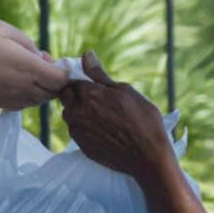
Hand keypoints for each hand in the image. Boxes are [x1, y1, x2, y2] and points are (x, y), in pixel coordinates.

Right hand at [0, 21, 69, 109]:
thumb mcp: (2, 30)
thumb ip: (28, 43)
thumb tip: (42, 58)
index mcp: (28, 68)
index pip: (62, 79)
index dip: (65, 70)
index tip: (58, 60)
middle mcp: (24, 89)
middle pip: (54, 92)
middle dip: (55, 78)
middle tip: (43, 62)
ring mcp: (12, 100)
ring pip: (40, 99)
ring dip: (42, 86)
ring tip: (27, 68)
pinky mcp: (2, 106)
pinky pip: (26, 102)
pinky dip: (28, 92)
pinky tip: (15, 77)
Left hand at [60, 52, 174, 184]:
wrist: (148, 157)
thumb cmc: (142, 120)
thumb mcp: (124, 91)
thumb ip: (100, 75)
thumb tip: (87, 55)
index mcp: (88, 94)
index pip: (72, 81)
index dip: (82, 82)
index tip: (94, 87)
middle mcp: (76, 112)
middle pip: (65, 97)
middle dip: (76, 95)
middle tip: (97, 100)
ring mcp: (76, 131)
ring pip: (69, 114)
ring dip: (79, 111)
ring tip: (102, 116)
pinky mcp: (80, 146)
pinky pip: (76, 130)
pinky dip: (84, 127)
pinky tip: (103, 130)